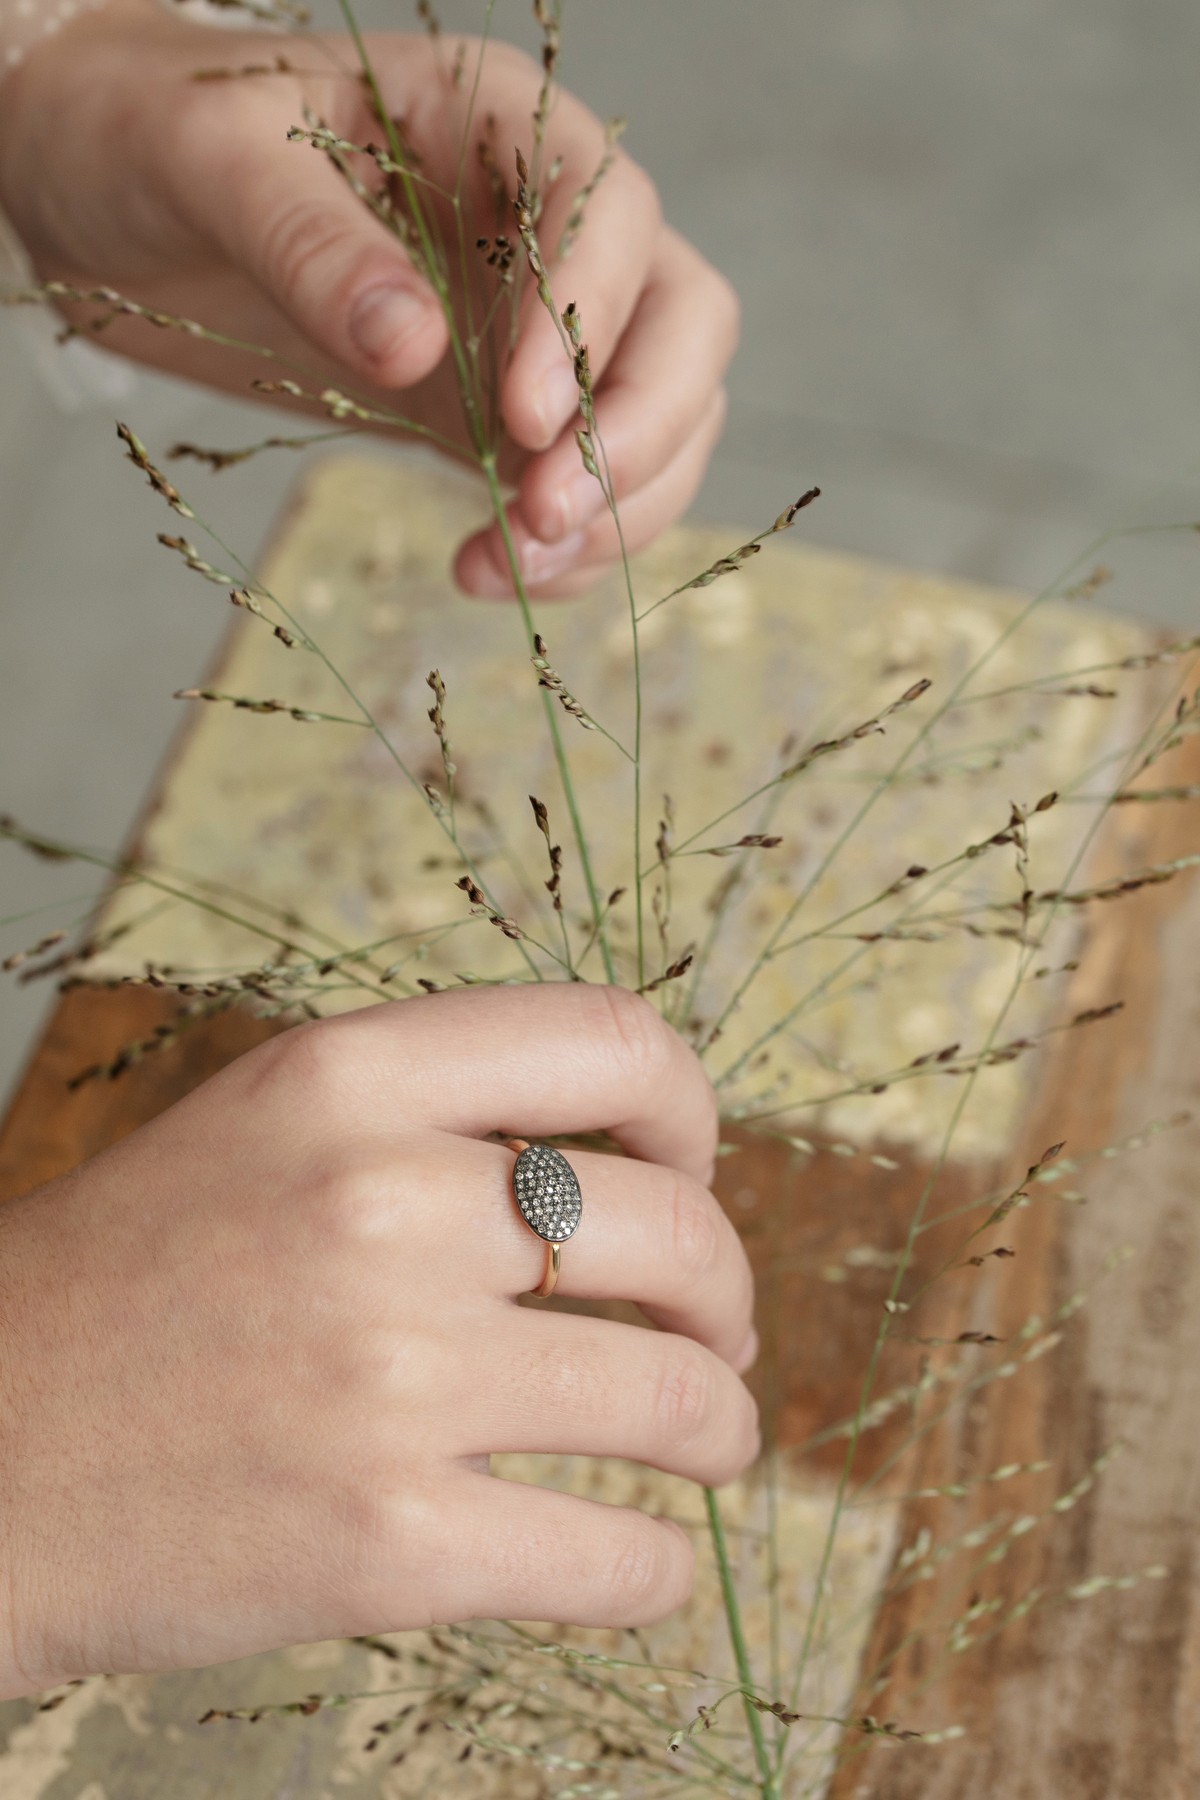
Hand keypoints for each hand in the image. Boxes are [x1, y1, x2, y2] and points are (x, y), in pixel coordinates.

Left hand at [0, 2, 738, 597]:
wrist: (108, 191)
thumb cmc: (157, 134)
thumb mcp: (211, 162)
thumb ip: (312, 242)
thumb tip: (412, 343)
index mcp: (492, 122)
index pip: (609, 209)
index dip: (591, 316)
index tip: (522, 417)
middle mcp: (540, 224)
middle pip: (680, 321)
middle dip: (641, 428)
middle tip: (546, 511)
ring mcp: (530, 326)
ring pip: (657, 416)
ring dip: (614, 508)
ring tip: (512, 564)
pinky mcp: (494, 413)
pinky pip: (577, 483)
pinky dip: (563, 547)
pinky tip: (487, 572)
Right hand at [0, 984, 757, 1697]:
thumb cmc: (130, 1285)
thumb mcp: (260, 1127)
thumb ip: (430, 1113)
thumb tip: (636, 1161)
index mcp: (345, 1079)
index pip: (613, 1040)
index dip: (691, 1110)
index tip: (688, 1171)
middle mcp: (378, 1205)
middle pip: (677, 1227)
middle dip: (727, 1292)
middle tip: (717, 1335)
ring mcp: (390, 1380)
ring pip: (678, 1397)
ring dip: (721, 1426)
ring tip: (710, 1440)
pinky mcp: (388, 1542)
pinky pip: (617, 1558)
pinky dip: (661, 1566)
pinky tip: (647, 1556)